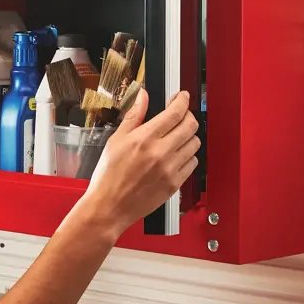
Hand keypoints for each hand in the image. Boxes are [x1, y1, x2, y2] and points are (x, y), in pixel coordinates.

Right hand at [76, 90, 198, 238]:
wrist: (109, 206)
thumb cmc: (108, 176)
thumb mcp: (116, 140)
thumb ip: (134, 116)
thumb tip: (143, 97)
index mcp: (145, 139)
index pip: (175, 112)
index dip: (182, 101)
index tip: (182, 97)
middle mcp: (161, 153)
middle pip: (190, 125)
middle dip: (188, 116)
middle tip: (180, 116)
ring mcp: (170, 169)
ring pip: (194, 144)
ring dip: (188, 136)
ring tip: (177, 137)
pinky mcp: (175, 184)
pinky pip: (193, 164)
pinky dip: (187, 156)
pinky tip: (175, 156)